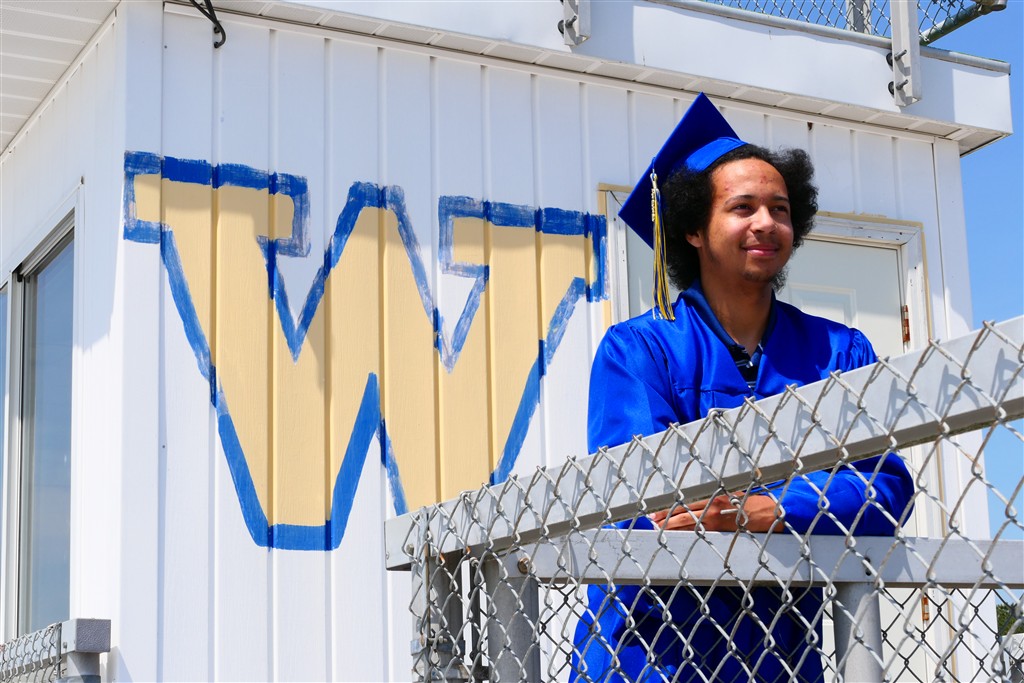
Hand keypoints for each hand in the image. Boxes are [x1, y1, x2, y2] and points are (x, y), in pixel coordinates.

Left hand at [649, 493, 781, 531]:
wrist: (770, 512)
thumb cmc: (751, 501)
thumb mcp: (731, 492)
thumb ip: (715, 495)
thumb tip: (699, 498)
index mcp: (713, 495)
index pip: (684, 501)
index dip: (668, 506)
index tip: (655, 510)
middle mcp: (712, 506)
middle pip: (682, 513)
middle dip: (664, 518)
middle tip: (651, 521)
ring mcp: (716, 520)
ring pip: (688, 525)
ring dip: (671, 528)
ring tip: (658, 530)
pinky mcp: (722, 531)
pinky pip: (700, 534)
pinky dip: (687, 536)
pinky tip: (677, 538)